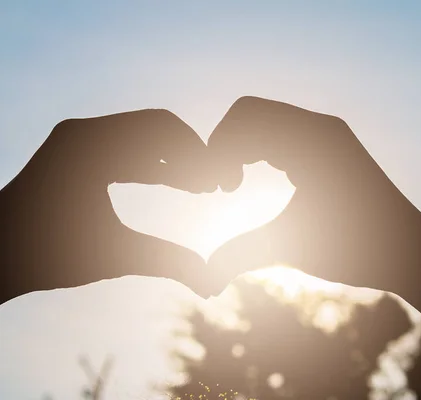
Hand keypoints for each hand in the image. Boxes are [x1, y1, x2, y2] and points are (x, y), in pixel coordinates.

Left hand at [0, 110, 228, 303]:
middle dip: (190, 155)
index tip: (218, 185)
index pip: (164, 130)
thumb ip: (167, 261)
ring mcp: (78, 138)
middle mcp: (85, 133)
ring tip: (198, 189)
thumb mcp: (115, 256)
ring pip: (142, 136)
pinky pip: (126, 146)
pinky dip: (152, 163)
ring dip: (173, 159)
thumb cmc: (48, 255)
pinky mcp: (76, 150)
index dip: (198, 156)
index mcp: (93, 146)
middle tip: (213, 186)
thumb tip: (211, 284)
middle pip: (157, 127)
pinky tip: (173, 184)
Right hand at [207, 96, 420, 295]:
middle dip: (226, 146)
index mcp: (313, 138)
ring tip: (235, 188)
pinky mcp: (332, 148)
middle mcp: (321, 127)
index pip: (244, 116)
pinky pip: (284, 134)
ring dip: (243, 148)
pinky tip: (260, 183)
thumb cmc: (360, 249)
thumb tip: (204, 278)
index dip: (217, 150)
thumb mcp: (295, 249)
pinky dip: (262, 152)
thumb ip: (242, 255)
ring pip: (267, 121)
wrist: (413, 253)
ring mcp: (328, 135)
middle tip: (223, 188)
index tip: (217, 193)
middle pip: (251, 112)